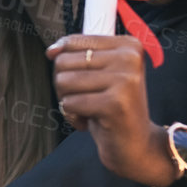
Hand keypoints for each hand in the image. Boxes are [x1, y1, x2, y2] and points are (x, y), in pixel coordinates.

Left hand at [49, 35, 174, 186]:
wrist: (135, 144)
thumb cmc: (111, 107)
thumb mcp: (98, 74)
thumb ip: (77, 55)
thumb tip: (52, 51)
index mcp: (128, 45)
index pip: (73, 41)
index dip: (63, 63)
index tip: (80, 81)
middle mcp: (130, 58)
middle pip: (63, 61)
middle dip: (65, 85)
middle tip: (86, 98)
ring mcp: (125, 80)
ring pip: (63, 81)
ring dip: (68, 101)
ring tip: (89, 109)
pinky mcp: (116, 103)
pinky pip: (70, 103)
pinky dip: (73, 117)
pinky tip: (92, 121)